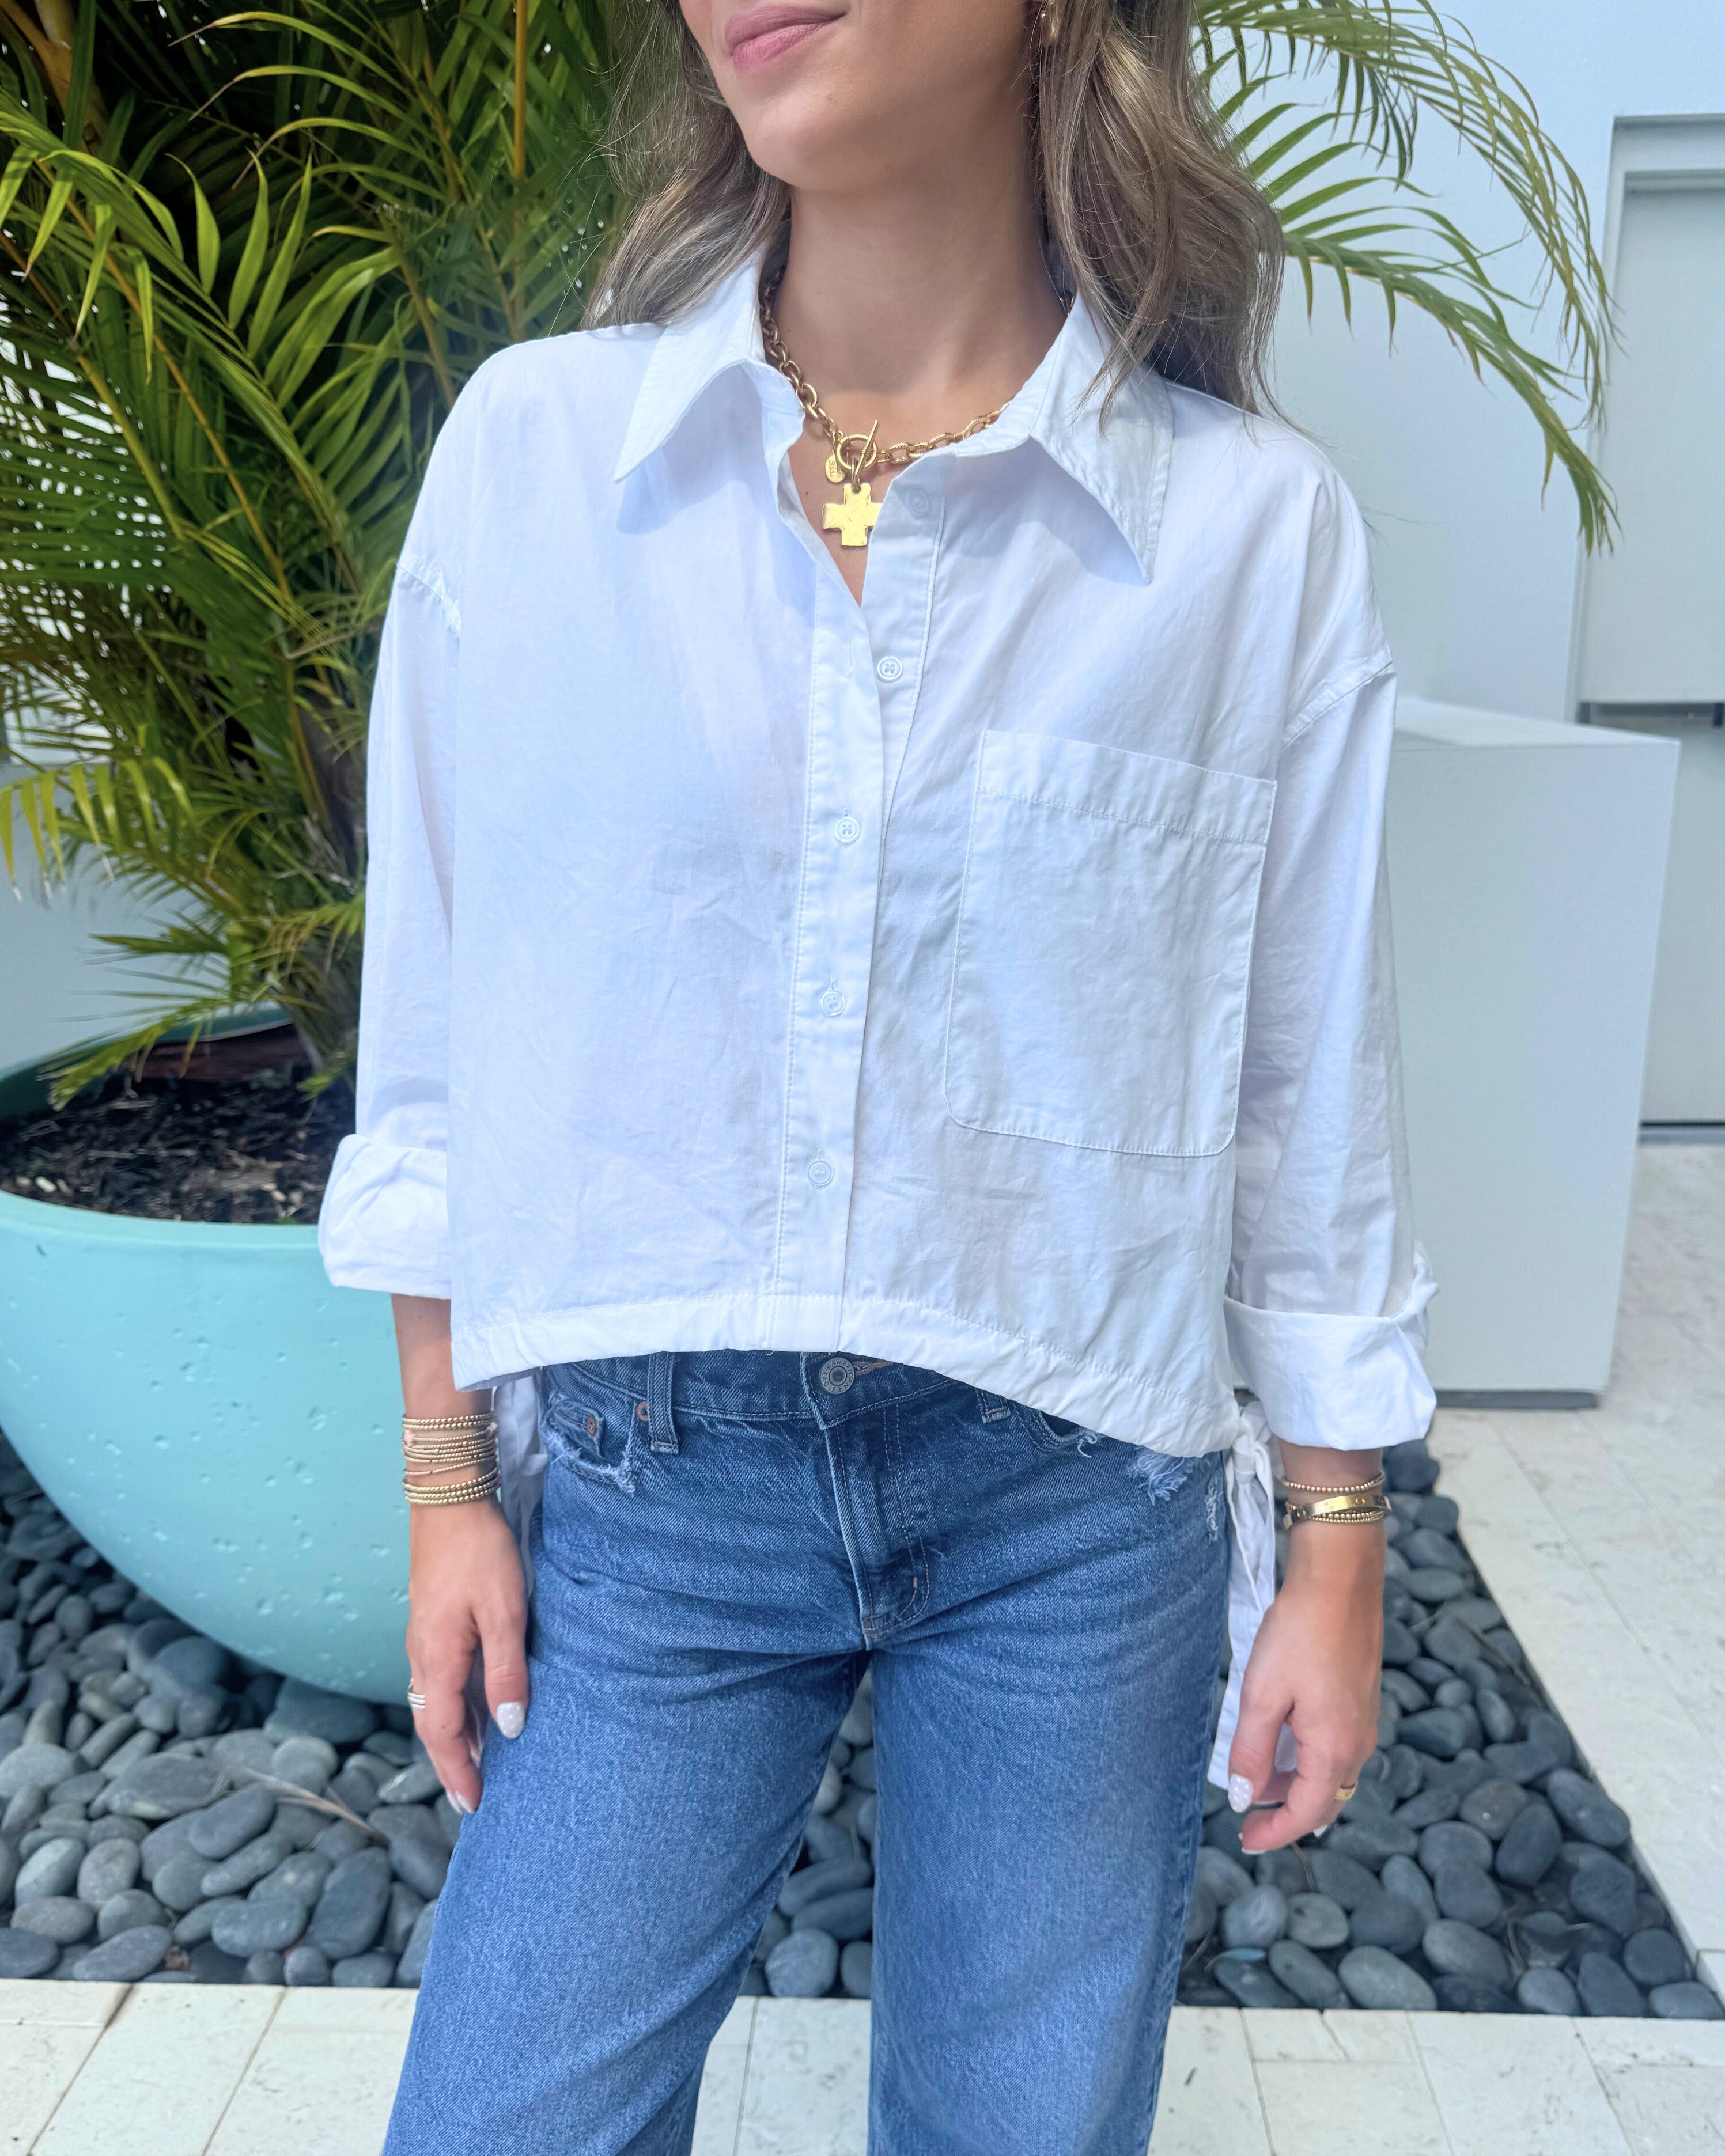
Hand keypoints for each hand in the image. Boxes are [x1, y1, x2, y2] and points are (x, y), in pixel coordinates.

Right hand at [406, 1497, 529, 1812]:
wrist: (449, 1499)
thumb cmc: (480, 1551)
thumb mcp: (505, 1612)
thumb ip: (507, 1671)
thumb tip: (511, 1729)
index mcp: (437, 1659)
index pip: (444, 1733)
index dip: (459, 1772)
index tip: (474, 1804)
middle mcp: (423, 1655)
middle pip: (434, 1725)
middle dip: (453, 1764)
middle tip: (474, 1798)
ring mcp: (425, 1638)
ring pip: (435, 1703)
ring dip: (455, 1737)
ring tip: (480, 1764)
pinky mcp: (433, 1623)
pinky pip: (440, 1680)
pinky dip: (456, 1706)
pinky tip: (478, 1708)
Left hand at [1226, 1521, 1382, 1852]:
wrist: (1340, 1581)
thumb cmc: (1299, 1634)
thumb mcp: (1262, 1695)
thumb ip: (1252, 1751)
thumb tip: (1243, 1796)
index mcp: (1335, 1749)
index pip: (1307, 1813)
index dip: (1275, 1831)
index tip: (1245, 1840)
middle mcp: (1358, 1742)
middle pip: (1325, 1799)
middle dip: (1287, 1812)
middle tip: (1249, 1818)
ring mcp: (1364, 1720)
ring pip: (1332, 1773)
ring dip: (1297, 1784)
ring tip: (1259, 1780)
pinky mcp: (1361, 1698)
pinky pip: (1338, 1748)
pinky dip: (1310, 1759)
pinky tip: (1285, 1743)